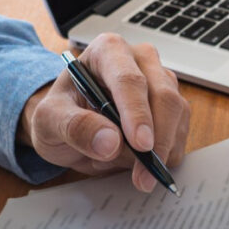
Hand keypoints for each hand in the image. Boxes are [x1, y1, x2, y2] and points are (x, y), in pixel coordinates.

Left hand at [19, 33, 190, 191]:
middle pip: (164, 97)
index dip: (137, 114)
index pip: (129, 80)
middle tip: (142, 176)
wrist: (69, 123)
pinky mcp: (175, 107)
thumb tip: (110, 142)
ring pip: (177, 117)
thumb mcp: (48, 121)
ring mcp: (162, 82)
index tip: (141, 146)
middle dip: (157, 141)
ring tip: (120, 164)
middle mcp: (141, 61)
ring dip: (158, 151)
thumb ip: (74, 127)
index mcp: (108, 51)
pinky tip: (135, 161)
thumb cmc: (60, 114)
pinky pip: (181, 135)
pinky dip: (163, 155)